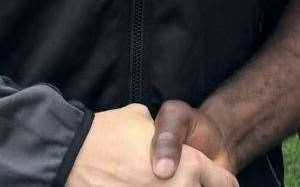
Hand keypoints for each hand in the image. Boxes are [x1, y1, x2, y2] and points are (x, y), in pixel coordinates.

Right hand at [69, 104, 236, 186]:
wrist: (75, 154)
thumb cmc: (112, 132)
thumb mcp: (145, 119)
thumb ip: (164, 133)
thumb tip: (158, 136)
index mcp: (190, 166)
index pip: (224, 182)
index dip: (221, 180)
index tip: (218, 181)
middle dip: (194, 185)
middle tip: (178, 178)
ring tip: (159, 183)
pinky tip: (139, 185)